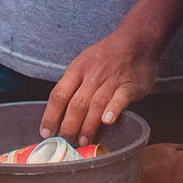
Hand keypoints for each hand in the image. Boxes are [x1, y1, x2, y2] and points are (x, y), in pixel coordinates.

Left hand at [40, 27, 161, 146]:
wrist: (137, 40)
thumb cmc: (107, 55)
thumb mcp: (84, 63)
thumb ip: (74, 85)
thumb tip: (60, 114)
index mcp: (77, 69)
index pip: (59, 95)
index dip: (51, 116)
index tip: (46, 132)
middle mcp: (92, 75)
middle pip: (76, 104)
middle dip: (69, 126)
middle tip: (65, 143)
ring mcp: (111, 80)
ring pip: (96, 104)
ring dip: (88, 125)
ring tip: (84, 142)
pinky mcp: (130, 85)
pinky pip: (120, 98)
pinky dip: (113, 110)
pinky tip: (107, 121)